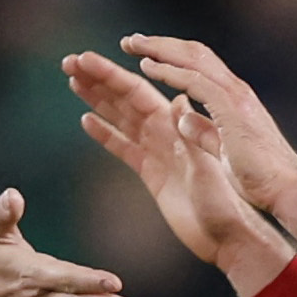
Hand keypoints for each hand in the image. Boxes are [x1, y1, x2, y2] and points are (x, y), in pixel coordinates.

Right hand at [67, 51, 291, 296]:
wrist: (228, 236)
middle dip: (97, 79)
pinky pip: (125, 148)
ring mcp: (158, 152)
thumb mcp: (208, 167)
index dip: (109, 75)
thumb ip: (192, 137)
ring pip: (121, 118)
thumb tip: (179, 101)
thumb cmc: (225, 204)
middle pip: (124, 99)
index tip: (85, 59)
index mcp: (176, 127)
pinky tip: (87, 120)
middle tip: (67, 62)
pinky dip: (106, 133)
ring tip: (72, 81)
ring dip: (97, 99)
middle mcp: (165, 133)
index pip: (136, 92)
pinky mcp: (153, 174)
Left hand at [114, 33, 296, 230]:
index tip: (145, 53)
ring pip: (192, 60)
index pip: (200, 66)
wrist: (287, 190)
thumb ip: (205, 131)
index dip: (172, 56)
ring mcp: (234, 97)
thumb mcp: (225, 149)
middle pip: (193, 54)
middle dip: (161, 44)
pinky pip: (195, 83)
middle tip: (131, 40)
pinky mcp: (231, 110)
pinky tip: (147, 67)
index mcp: (233, 99)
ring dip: (160, 49)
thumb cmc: (261, 176)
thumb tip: (183, 118)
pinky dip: (170, 72)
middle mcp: (234, 91)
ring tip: (131, 44)